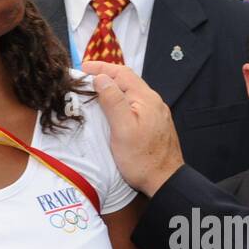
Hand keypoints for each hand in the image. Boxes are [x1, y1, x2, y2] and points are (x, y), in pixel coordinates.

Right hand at [80, 60, 183, 195]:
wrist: (165, 180)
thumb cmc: (143, 158)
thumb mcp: (123, 129)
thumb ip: (113, 100)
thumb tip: (101, 78)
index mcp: (146, 98)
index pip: (122, 73)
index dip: (101, 67)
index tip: (83, 68)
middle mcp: (154, 102)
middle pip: (128, 80)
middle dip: (107, 76)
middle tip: (86, 78)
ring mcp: (157, 113)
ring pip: (132, 93)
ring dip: (114, 89)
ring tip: (96, 91)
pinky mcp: (156, 125)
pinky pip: (136, 105)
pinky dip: (121, 101)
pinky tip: (113, 109)